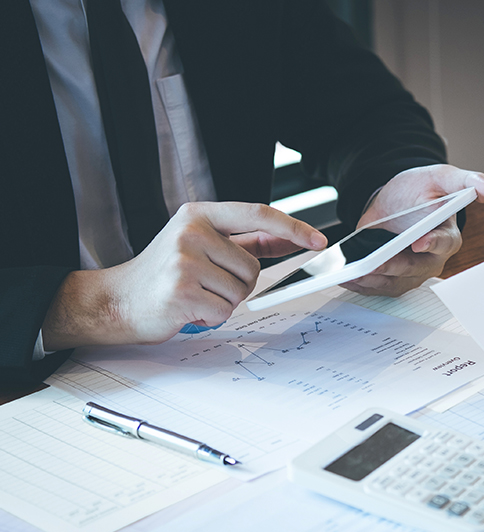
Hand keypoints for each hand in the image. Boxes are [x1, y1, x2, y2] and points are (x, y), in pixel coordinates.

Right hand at [42, 202, 327, 348]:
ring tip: (195, 295)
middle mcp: (191, 232)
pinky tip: (188, 309)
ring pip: (241, 290)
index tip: (319, 240)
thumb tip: (289, 237)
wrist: (116, 300)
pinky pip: (225, 310)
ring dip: (225, 301)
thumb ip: (245, 240)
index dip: (293, 227)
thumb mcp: (200, 243)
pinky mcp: (182, 291)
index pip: (258, 214)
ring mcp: (184, 261)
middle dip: (238, 283)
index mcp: (198, 214)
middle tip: (207, 284)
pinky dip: (212, 317)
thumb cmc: (163, 273)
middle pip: (252, 266)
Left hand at [340, 164, 483, 295]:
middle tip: (374, 264)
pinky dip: (362, 285)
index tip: (418, 242)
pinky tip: (346, 277)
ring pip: (394, 282)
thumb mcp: (440, 177)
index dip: (432, 243)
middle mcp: (431, 259)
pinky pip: (378, 287)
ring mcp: (412, 272)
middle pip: (414, 269)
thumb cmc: (421, 191)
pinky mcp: (393, 278)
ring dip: (373, 280)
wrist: (396, 200)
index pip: (443, 243)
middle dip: (393, 267)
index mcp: (448, 236)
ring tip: (353, 273)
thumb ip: (465, 180)